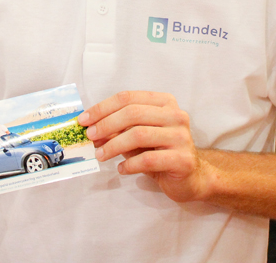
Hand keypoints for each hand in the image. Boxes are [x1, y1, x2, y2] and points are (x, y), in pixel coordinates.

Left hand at [78, 91, 209, 202]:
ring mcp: (181, 137)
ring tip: (101, 155)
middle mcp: (176, 115)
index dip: (103, 108)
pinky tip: (121, 169)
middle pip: (133, 113)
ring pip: (139, 135)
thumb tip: (91, 128)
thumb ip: (119, 129)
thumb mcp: (138, 136)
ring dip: (114, 145)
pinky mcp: (182, 159)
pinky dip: (129, 165)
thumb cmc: (160, 152)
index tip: (84, 120)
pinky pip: (148, 159)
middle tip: (90, 137)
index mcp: (164, 102)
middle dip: (106, 125)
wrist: (191, 177)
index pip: (128, 97)